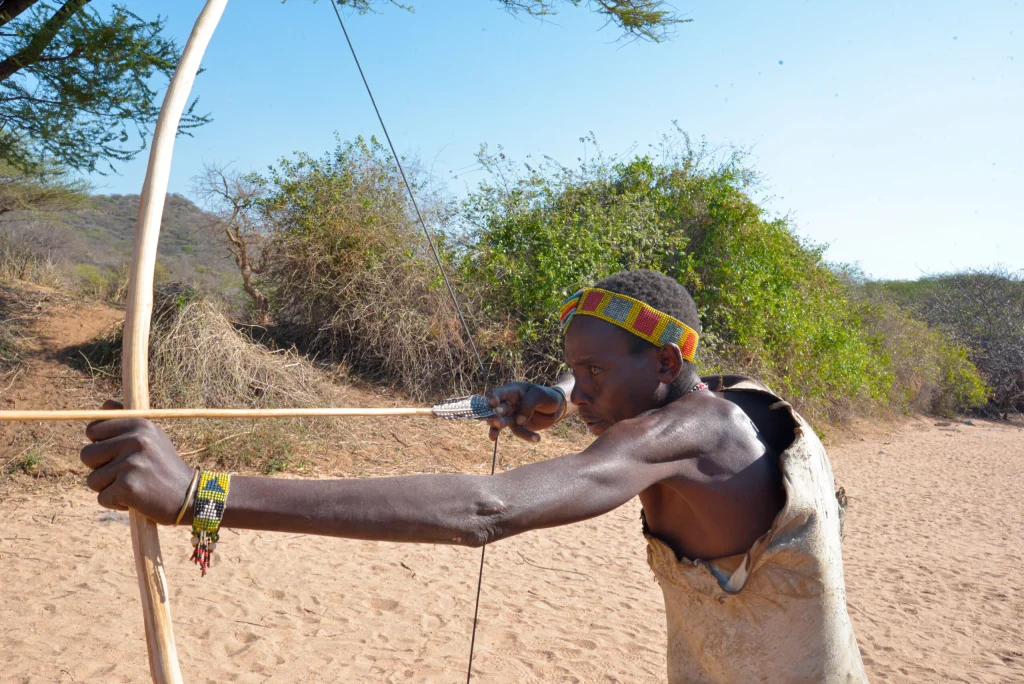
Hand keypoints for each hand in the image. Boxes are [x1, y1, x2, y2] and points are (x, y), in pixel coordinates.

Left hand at [80, 400, 194, 524]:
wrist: (189, 496)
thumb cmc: (165, 467)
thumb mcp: (152, 437)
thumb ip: (126, 420)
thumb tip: (105, 404)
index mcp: (140, 424)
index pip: (93, 430)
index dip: (100, 445)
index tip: (116, 454)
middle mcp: (136, 440)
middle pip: (86, 455)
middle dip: (100, 468)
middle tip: (124, 473)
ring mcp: (131, 463)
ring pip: (92, 480)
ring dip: (108, 488)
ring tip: (133, 486)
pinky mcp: (128, 486)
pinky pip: (102, 498)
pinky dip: (115, 503)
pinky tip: (135, 499)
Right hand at [485, 382, 564, 442]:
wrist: (557, 407)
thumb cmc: (546, 396)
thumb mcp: (539, 395)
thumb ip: (528, 405)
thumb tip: (519, 421)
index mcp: (512, 390)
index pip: (497, 392)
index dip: (492, 397)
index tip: (493, 403)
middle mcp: (508, 403)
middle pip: (495, 410)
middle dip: (493, 416)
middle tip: (497, 421)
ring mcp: (512, 415)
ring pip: (500, 423)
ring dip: (496, 429)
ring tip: (493, 437)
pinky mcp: (518, 426)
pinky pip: (518, 432)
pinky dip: (526, 436)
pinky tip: (537, 438)